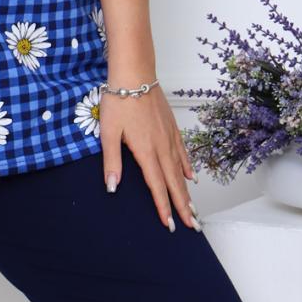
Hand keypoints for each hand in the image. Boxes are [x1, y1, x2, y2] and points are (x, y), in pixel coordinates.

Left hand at [99, 82, 199, 231]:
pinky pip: (182, 152)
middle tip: (193, 226)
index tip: (170, 225)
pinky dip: (187, 167)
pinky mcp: (172, 127)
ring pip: (180, 170)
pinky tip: (191, 176)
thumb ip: (112, 161)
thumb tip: (113, 188)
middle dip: (182, 206)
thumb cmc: (118, 101)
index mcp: (145, 151)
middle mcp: (161, 147)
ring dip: (187, 191)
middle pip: (174, 182)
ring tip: (193, 209)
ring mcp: (169, 137)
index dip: (163, 207)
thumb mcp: (108, 132)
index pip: (156, 185)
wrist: (135, 75)